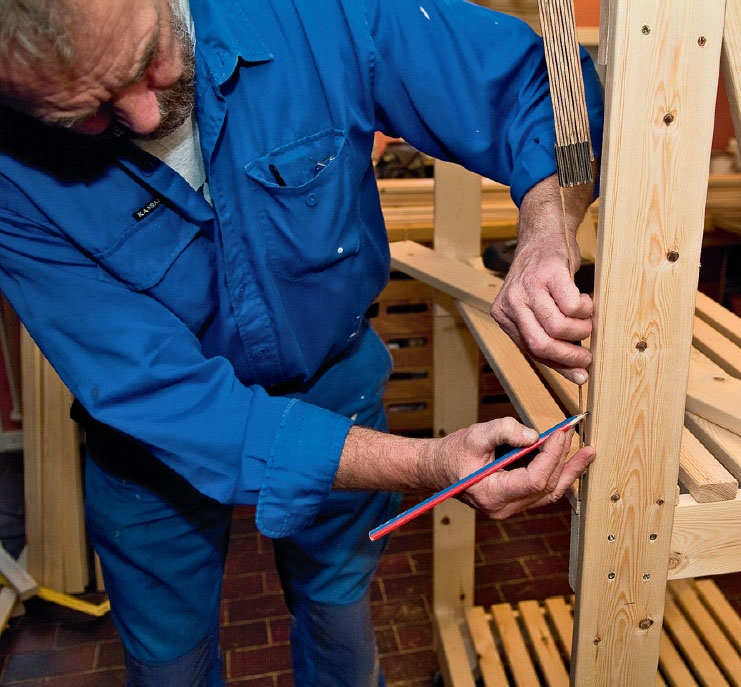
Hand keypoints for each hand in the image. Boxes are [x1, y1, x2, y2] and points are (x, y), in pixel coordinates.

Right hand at [427, 416, 594, 518]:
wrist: (437, 469)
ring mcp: (510, 508)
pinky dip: (558, 475)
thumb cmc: (453, 453)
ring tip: (587, 452)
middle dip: (562, 459)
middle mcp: (504, 508)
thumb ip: (504, 430)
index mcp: (492, 495)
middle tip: (571, 434)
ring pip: (549, 493)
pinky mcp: (515, 502)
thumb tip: (535, 435)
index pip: (533, 481)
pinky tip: (570, 461)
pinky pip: (542, 492)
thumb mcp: (475, 435)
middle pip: (545, 487)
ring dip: (569, 471)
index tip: (559, 434)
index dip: (551, 457)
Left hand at [490, 174, 594, 383]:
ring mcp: (527, 286)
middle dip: (569, 356)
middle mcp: (511, 302)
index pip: (530, 351)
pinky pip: (571, 305)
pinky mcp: (548, 272)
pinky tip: (586, 303)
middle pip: (540, 344)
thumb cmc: (544, 277)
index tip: (579, 374)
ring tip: (589, 324)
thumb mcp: (535, 307)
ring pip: (557, 327)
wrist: (543, 234)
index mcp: (503, 315)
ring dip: (581, 331)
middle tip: (588, 357)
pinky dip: (585, 310)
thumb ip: (545, 334)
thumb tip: (575, 373)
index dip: (558, 365)